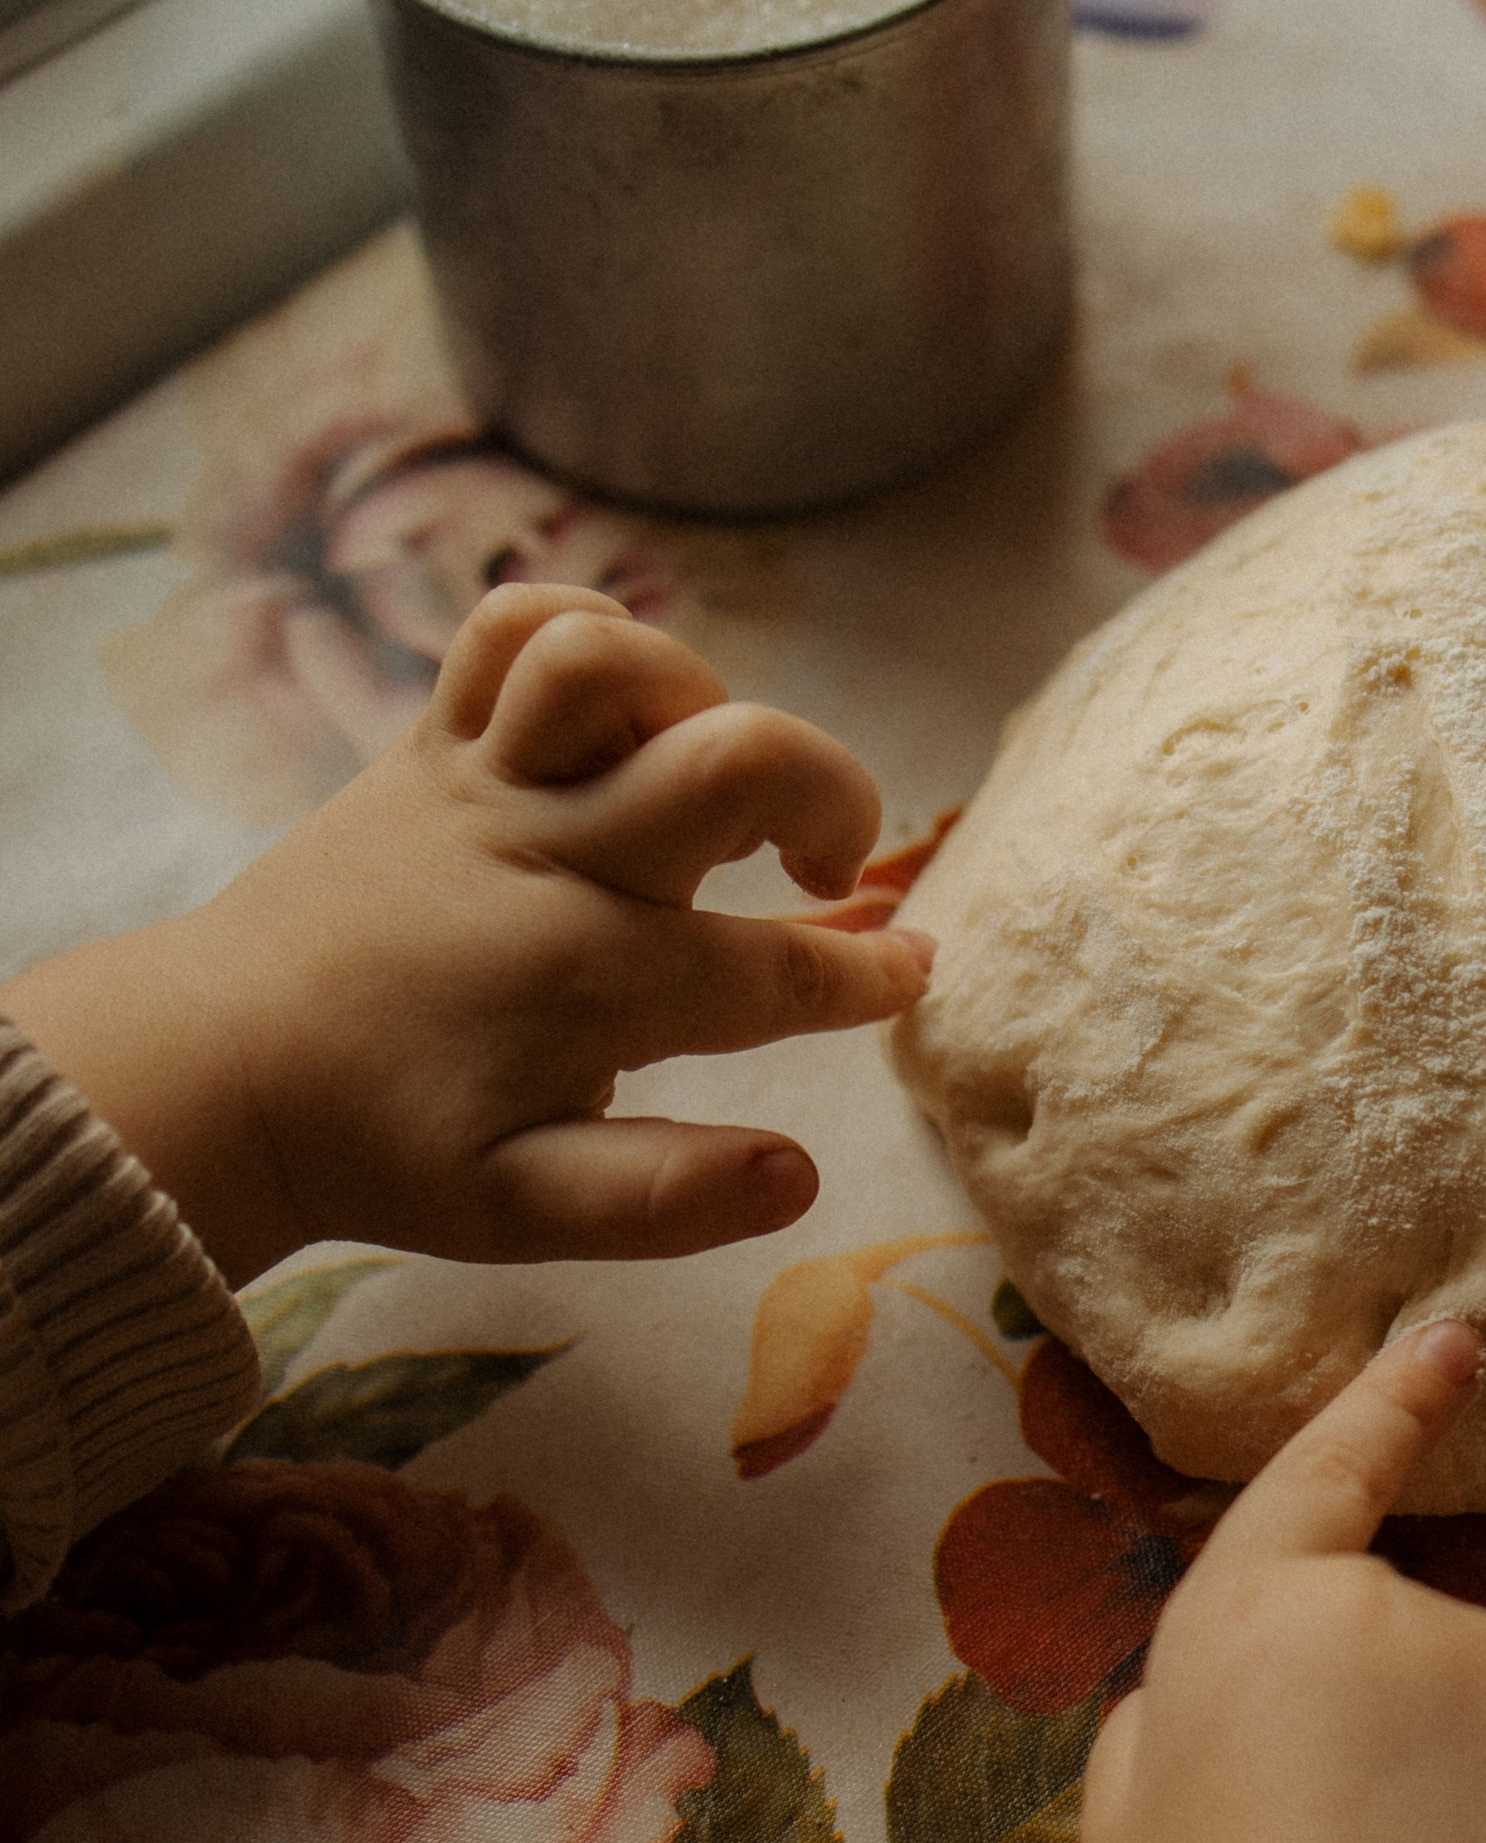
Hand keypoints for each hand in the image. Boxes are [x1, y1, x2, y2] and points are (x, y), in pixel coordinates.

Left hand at [3, 586, 929, 1282]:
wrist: (217, 1071)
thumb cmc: (385, 1146)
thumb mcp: (522, 1214)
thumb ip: (665, 1200)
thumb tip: (800, 1179)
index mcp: (597, 981)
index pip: (781, 971)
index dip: (870, 976)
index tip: (910, 974)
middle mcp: (555, 860)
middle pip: (742, 757)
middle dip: (831, 796)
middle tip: (820, 871)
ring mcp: (487, 785)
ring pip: (618, 661)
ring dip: (698, 697)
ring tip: (705, 775)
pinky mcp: (431, 742)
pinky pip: (509, 628)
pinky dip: (582, 638)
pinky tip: (619, 711)